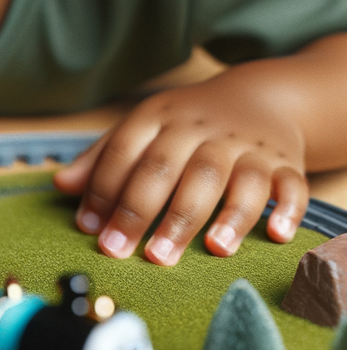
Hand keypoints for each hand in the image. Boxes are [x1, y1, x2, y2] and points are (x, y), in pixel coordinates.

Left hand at [53, 74, 308, 265]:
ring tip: (210, 250)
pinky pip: (290, 184)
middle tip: (128, 252)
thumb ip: (102, 158)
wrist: (258, 98)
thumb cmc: (186, 125)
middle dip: (147, 211)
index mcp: (158, 117)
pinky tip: (276, 235)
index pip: (125, 151)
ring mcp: (244, 145)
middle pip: (171, 168)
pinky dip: (285, 209)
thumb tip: (60, 184)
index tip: (91, 230)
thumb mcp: (142, 128)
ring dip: (221, 216)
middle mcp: (199, 129)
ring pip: (229, 178)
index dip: (105, 190)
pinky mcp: (284, 162)